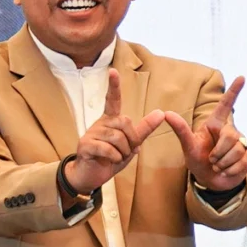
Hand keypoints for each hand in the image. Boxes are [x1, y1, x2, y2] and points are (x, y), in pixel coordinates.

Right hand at [62, 68, 158, 196]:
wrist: (91, 175)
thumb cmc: (111, 158)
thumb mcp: (131, 144)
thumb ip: (143, 129)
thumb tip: (161, 113)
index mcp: (111, 120)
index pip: (113, 100)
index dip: (114, 86)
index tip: (113, 71)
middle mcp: (101, 123)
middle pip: (125, 123)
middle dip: (131, 140)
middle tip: (125, 151)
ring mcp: (91, 133)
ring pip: (118, 138)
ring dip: (123, 152)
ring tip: (115, 157)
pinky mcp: (85, 144)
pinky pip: (108, 149)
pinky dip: (114, 157)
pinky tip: (108, 160)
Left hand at [149, 75, 246, 192]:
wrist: (211, 180)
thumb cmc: (198, 160)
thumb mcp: (188, 146)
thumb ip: (181, 130)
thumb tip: (166, 113)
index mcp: (215, 124)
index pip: (225, 105)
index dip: (234, 91)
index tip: (242, 76)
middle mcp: (230, 130)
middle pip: (230, 137)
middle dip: (218, 153)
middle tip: (211, 160)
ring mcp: (242, 142)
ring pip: (237, 151)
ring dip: (223, 163)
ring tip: (218, 166)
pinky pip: (244, 162)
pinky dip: (231, 170)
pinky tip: (226, 171)